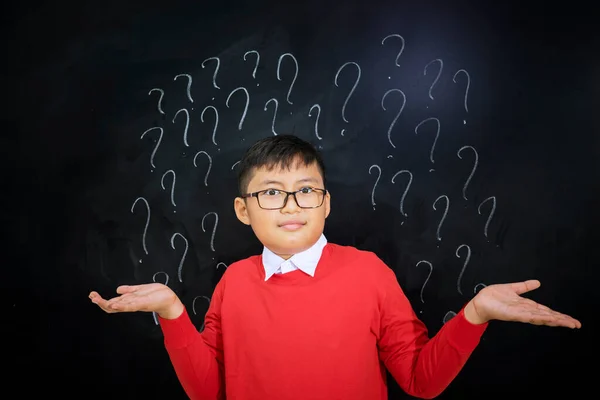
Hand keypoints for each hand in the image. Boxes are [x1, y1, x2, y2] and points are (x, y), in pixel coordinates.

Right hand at [89, 283, 183, 319]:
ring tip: (99, 301)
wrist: (169, 299)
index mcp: (130, 300)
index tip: (93, 296)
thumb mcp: (141, 289)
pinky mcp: (143, 303)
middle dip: (101, 302)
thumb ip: (129, 290)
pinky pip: (130, 305)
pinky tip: (114, 304)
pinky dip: (121, 305)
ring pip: (119, 306)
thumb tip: (118, 289)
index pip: (112, 302)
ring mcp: (136, 304)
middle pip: (112, 305)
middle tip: (92, 297)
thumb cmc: (157, 294)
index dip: (101, 300)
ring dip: (108, 303)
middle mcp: (131, 303)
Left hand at [464, 279, 580, 328]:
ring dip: (554, 319)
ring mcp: (520, 313)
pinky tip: (548, 318)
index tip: (572, 320)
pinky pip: (528, 316)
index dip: (559, 315)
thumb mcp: (512, 288)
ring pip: (541, 317)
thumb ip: (525, 286)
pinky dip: (539, 317)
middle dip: (562, 320)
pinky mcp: (513, 314)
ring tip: (567, 322)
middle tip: (576, 324)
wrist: (480, 302)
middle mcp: (526, 311)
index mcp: (526, 305)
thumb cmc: (494, 296)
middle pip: (547, 316)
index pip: (546, 311)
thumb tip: (537, 282)